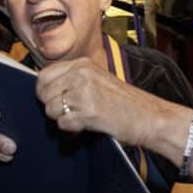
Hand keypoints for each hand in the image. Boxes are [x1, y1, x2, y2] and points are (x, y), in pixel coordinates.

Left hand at [35, 57, 154, 145]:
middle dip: (51, 107)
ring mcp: (84, 91)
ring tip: (81, 118)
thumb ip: (73, 79)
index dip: (43, 91)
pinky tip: (87, 125)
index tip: (52, 100)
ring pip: (51, 110)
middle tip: (68, 113)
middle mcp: (81, 74)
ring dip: (62, 119)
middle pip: (44, 94)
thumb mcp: (98, 79)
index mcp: (83, 63)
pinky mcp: (89, 111)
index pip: (44, 75)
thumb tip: (44, 90)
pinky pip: (63, 124)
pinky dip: (72, 129)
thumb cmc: (125, 102)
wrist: (149, 116)